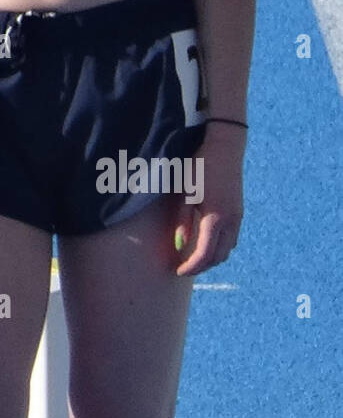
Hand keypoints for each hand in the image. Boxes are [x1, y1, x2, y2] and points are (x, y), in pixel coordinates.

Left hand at [174, 127, 244, 275]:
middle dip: (202, 266)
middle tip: (184, 267)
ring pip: (228, 249)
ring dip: (212, 258)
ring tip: (194, 257)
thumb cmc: (200, 166)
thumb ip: (183, 221)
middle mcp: (231, 221)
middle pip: (218, 256)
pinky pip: (232, 238)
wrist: (225, 147)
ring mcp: (238, 217)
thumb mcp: (186, 193)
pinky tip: (207, 242)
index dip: (191, 267)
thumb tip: (179, 245)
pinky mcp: (239, 211)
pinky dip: (220, 247)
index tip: (178, 271)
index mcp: (215, 218)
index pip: (204, 254)